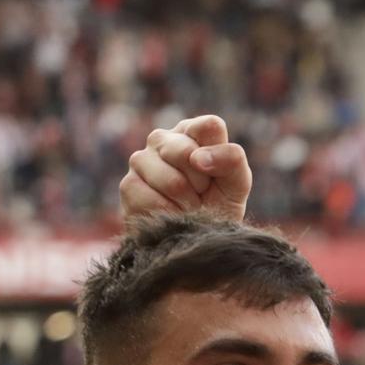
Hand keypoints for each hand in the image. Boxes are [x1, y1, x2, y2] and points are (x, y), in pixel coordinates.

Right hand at [120, 115, 252, 222]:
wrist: (194, 236)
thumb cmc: (218, 204)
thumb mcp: (236, 183)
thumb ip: (231, 159)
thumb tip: (197, 157)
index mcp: (192, 131)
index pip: (209, 127)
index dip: (217, 156)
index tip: (215, 176)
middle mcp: (162, 138)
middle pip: (186, 153)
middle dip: (201, 184)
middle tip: (201, 195)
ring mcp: (140, 160)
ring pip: (171, 181)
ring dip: (186, 204)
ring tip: (186, 206)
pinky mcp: (128, 185)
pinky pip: (152, 201)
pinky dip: (169, 215)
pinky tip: (170, 215)